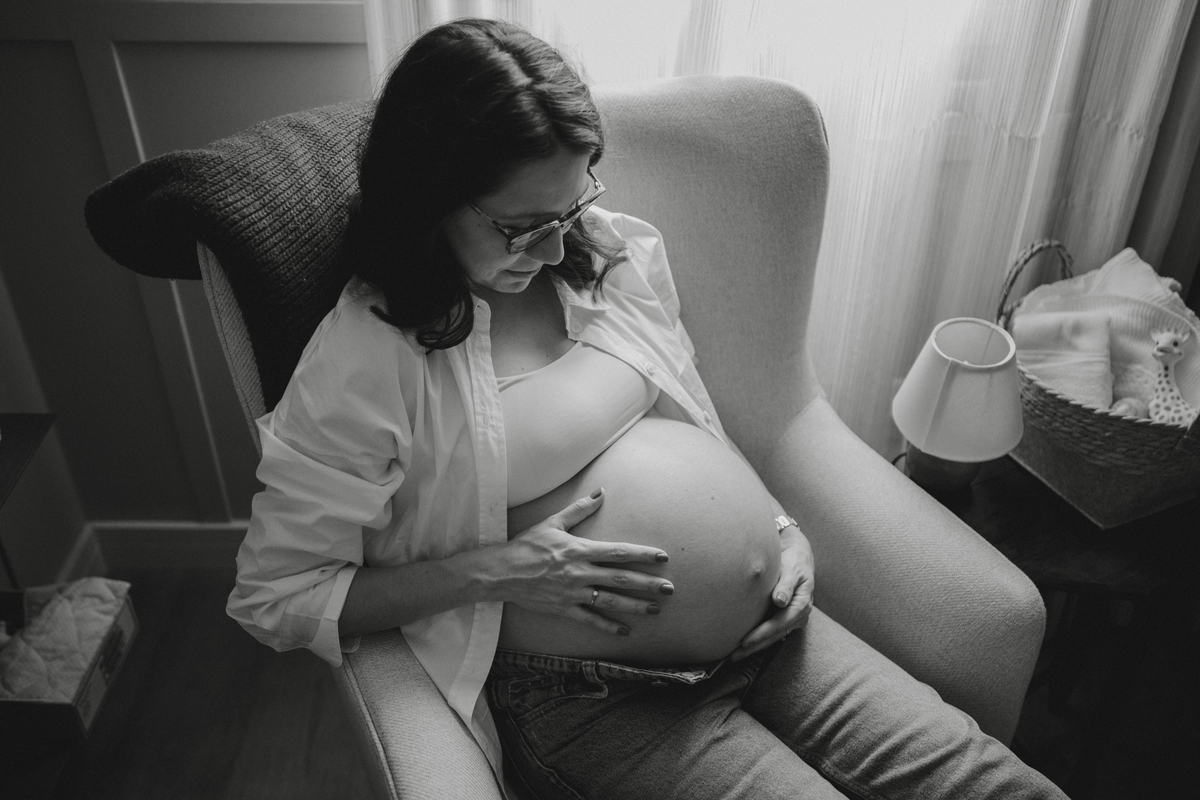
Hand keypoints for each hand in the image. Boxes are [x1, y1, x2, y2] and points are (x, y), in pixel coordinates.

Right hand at [497, 488, 674, 635]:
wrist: (502, 572)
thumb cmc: (527, 545)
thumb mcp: (553, 522)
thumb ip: (579, 509)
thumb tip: (601, 492)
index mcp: (580, 550)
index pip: (618, 552)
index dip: (643, 554)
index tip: (663, 557)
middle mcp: (580, 572)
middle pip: (621, 579)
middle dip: (648, 584)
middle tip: (670, 588)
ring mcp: (573, 593)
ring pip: (610, 601)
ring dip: (635, 606)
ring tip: (656, 609)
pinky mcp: (564, 608)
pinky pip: (590, 619)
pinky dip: (608, 626)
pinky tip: (626, 630)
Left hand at [730, 524, 813, 660]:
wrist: (799, 557)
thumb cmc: (794, 561)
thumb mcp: (792, 570)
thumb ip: (786, 584)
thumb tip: (780, 600)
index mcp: (802, 605)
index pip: (779, 624)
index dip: (762, 634)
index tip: (744, 642)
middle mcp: (799, 616)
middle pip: (775, 635)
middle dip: (755, 647)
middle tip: (734, 656)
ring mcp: (792, 619)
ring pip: (772, 637)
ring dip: (754, 647)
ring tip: (734, 655)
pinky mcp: (784, 619)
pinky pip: (771, 633)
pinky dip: (758, 640)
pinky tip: (743, 646)